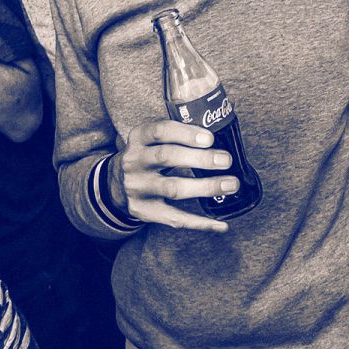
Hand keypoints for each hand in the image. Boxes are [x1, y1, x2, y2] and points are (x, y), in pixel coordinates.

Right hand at [110, 119, 238, 232]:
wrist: (116, 184)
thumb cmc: (148, 154)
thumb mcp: (153, 137)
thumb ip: (179, 132)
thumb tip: (224, 124)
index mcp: (138, 138)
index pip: (160, 131)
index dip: (186, 133)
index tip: (210, 138)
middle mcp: (134, 162)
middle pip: (167, 157)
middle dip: (200, 159)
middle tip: (226, 160)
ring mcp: (137, 188)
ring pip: (173, 188)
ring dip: (205, 187)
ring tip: (231, 185)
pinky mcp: (143, 211)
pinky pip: (175, 218)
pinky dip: (200, 222)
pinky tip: (221, 224)